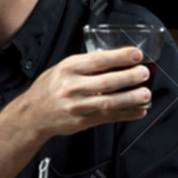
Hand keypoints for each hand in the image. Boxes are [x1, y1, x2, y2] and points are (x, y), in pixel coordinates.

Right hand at [14, 47, 151, 140]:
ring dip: (130, 98)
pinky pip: (108, 118)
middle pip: (106, 82)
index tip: (136, 55)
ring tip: (145, 93)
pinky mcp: (82, 122)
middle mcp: (72, 88)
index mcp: (68, 69)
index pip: (98, 60)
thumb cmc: (48, 90)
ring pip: (109, 102)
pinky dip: (126, 115)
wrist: (32, 116)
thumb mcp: (61, 69)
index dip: (120, 57)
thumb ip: (84, 64)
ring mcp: (77, 106)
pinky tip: (138, 111)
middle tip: (144, 73)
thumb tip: (113, 59)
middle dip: (129, 77)